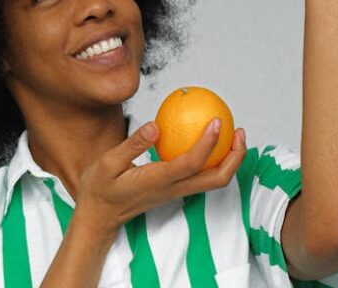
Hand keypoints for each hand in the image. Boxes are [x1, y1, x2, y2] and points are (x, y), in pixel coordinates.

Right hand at [73, 119, 246, 232]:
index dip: (208, 143)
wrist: (100, 214)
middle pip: (216, 179)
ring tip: (233, 133)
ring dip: (230, 160)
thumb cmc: (101, 188)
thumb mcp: (108, 163)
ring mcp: (177, 192)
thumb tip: (156, 126)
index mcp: (157, 181)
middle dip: (235, 157)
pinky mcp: (176, 190)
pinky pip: (203, 176)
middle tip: (238, 130)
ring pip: (214, 181)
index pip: (191, 163)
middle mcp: (173, 189)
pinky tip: (209, 138)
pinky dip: (215, 159)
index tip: (216, 121)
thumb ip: (132, 145)